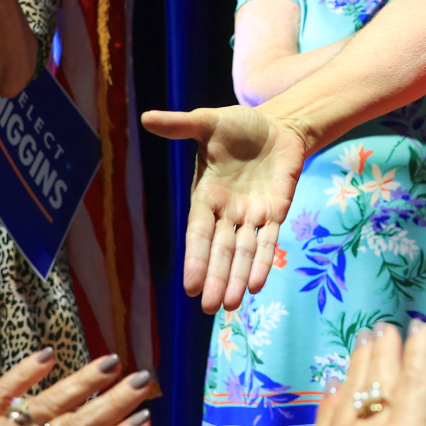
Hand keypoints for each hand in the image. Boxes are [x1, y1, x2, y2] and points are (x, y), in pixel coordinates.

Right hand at [140, 104, 309, 312]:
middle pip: (221, 251)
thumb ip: (182, 125)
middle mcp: (227, 212)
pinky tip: (259, 285)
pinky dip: (265, 262)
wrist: (277, 124)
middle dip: (217, 278)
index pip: (199, 234)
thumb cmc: (239, 126)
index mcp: (206, 197)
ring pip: (245, 253)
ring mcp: (252, 214)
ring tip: (232, 306)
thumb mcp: (208, 122)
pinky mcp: (276, 211)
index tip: (190, 286)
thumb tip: (148, 117)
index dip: (196, 259)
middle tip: (210, 309)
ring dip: (239, 278)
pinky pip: (270, 241)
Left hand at [287, 322, 425, 425]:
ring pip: (347, 391)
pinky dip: (330, 399)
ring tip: (362, 344)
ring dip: (356, 365)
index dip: (419, 350)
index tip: (420, 328)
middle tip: (385, 327)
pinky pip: (322, 419)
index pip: (415, 379)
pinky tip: (332, 390)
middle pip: (377, 377)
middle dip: (384, 349)